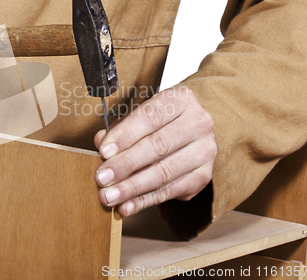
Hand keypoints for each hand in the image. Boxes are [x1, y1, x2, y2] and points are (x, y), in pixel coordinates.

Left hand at [94, 86, 215, 216]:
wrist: (190, 132)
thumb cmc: (159, 122)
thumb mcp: (140, 116)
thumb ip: (120, 128)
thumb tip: (101, 142)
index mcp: (181, 100)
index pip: (150, 117)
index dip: (125, 135)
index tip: (104, 151)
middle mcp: (198, 123)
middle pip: (158, 146)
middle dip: (125, 165)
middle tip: (102, 178)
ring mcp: (204, 151)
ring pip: (164, 172)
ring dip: (132, 187)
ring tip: (109, 196)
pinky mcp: (203, 176)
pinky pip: (170, 191)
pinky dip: (145, 201)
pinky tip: (127, 206)